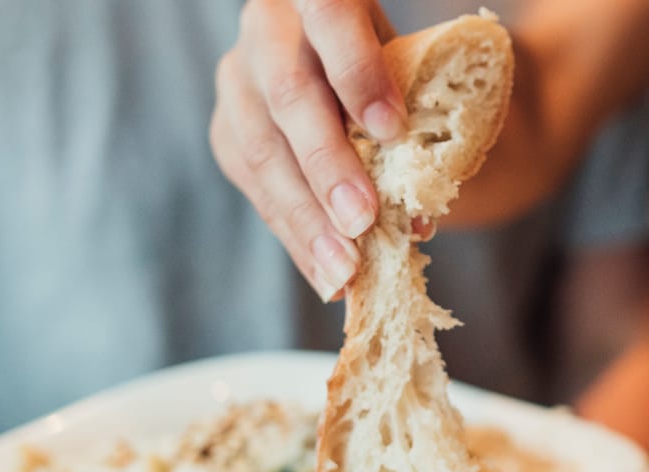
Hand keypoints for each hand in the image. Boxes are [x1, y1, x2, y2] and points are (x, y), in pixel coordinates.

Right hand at [211, 0, 403, 300]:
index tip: (391, 131)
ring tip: (344, 268)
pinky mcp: (227, 128)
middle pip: (290, 93)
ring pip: (261, 148)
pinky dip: (294, 232)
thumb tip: (419, 214)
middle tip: (364, 220)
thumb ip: (421, 116)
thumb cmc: (402, 70)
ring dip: (306, 216)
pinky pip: (254, 185)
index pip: (330, 15)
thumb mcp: (416, 72)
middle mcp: (269, 27)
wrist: (354, 69)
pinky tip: (324, 270)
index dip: (357, 71)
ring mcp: (239, 78)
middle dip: (328, 165)